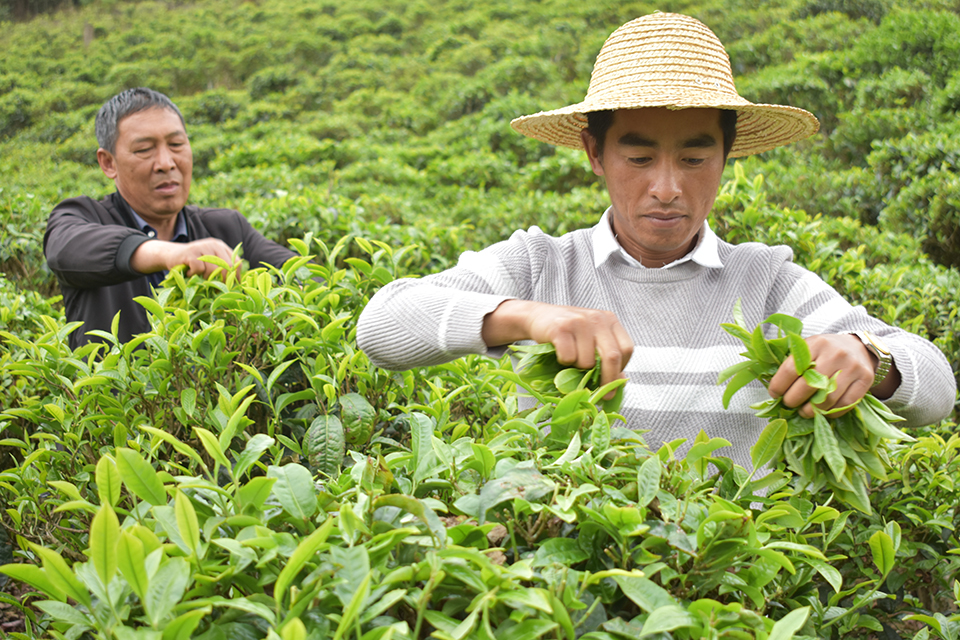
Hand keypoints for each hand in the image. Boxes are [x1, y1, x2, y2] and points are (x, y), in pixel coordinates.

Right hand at [131, 238, 240, 279]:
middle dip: (224, 281)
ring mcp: (202, 247)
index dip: (236, 276)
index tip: (233, 287)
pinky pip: (199, 269)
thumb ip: (221, 268)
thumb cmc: (192, 263)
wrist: (170, 255)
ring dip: (207, 279)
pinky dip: (194, 275)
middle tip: (217, 290)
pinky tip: (189, 274)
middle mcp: (213, 244)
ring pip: (213, 269)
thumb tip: (236, 285)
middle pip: (227, 266)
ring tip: (199, 279)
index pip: (236, 262)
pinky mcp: (191, 252)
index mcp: (220, 246)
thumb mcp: (209, 263)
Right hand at [482, 299, 633, 394]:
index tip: (612, 383)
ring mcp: (579, 321)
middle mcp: (597, 318)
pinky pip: (569, 357)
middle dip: (606, 380)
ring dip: (578, 369)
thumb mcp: (591, 340)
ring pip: (588, 361)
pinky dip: (564, 362)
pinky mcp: (561, 328)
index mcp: (610, 320)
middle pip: (612, 356)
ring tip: (571, 360)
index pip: (626, 349)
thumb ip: (606, 358)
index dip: (620, 369)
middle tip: (601, 395)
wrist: (538, 316)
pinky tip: (560, 354)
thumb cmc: (568, 332)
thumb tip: (620, 382)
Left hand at [768, 333, 876, 417]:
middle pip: (808, 385)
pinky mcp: (865, 380)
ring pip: (827, 398)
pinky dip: (831, 413)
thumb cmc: (826, 351)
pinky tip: (822, 413)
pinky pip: (846, 404)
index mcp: (816, 344)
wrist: (858, 347)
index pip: (791, 369)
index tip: (774, 394)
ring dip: (811, 410)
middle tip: (788, 404)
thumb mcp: (809, 348)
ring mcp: (852, 367)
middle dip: (793, 400)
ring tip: (804, 411)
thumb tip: (774, 389)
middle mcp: (835, 354)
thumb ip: (794, 363)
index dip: (779, 385)